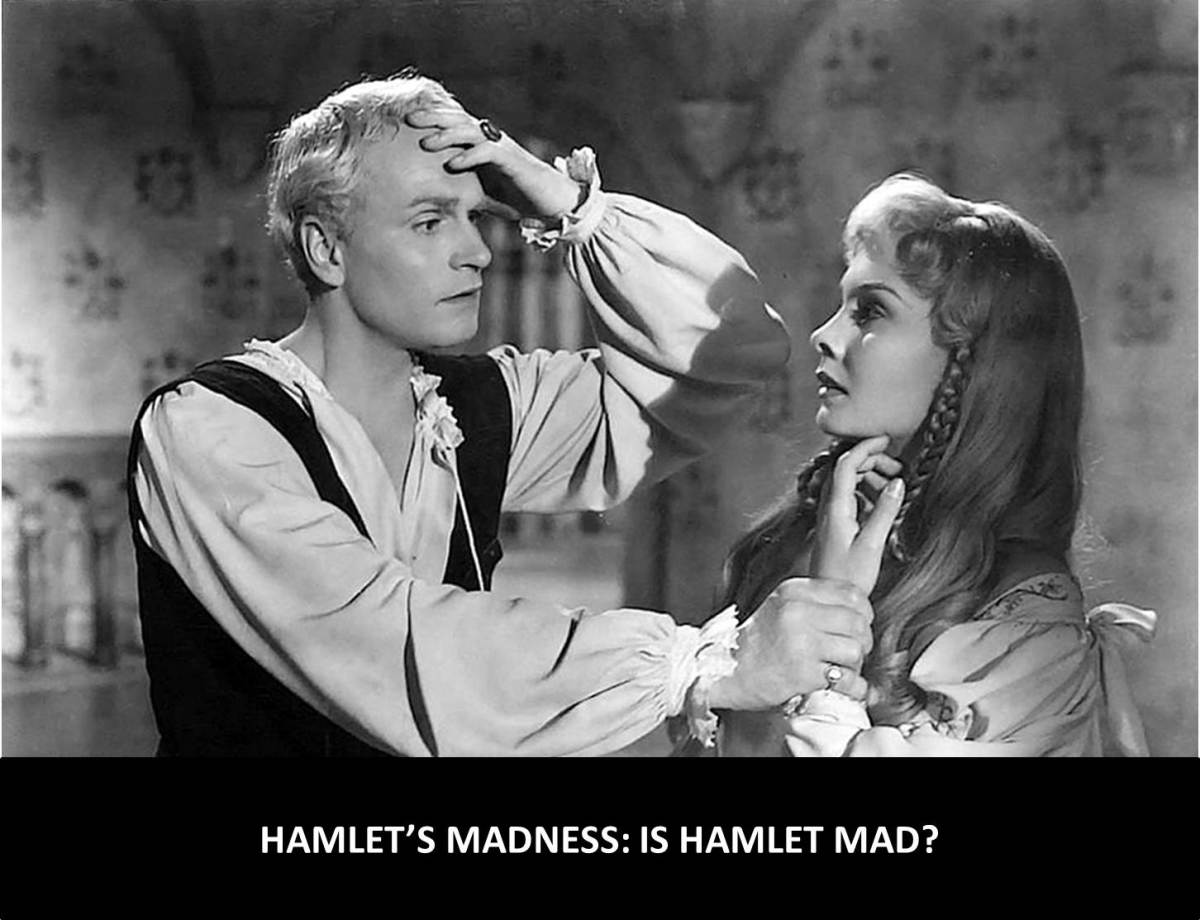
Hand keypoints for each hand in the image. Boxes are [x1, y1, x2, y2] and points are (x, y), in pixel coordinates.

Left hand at [404, 106, 581, 219]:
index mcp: (482, 142)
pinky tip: (453, 163)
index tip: (406, 120)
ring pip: (470, 133)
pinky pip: (488, 153)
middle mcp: (491, 139)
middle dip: (433, 118)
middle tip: (408, 119)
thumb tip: (440, 198)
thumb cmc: (519, 195)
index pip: (454, 124)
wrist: (552, 201)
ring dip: (447, 136)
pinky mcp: (512, 161)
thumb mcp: (485, 188)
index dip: (432, 119)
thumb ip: (465, 185)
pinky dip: (470, 157)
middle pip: (458, 120)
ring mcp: (502, 148)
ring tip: (426, 143)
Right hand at [707, 577, 873, 710]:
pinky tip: (847, 688)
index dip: (864, 612)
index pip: (851, 594)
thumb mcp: (778, 606)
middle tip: (853, 653)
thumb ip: (811, 602)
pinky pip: (846, 679)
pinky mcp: (803, 672)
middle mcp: (797, 612)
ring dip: (855, 665)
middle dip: (863, 641)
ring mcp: (801, 642)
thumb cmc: (753, 642)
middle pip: (857, 622)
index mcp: (793, 591)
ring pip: (855, 650)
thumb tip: (857, 612)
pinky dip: (854, 687)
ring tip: (843, 670)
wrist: (723, 670)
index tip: (860, 625)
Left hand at [810, 435, 903, 595]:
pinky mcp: (834, 526)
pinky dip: (865, 493)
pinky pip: (849, 499)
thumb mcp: (872, 544)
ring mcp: (829, 517)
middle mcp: (828, 509)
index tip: (885, 440)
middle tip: (897, 469)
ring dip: (870, 478)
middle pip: (846, 470)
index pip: (845, 464)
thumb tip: (898, 483)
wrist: (827, 599)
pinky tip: (881, 505)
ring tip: (893, 487)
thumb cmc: (848, 578)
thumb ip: (885, 511)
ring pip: (847, 484)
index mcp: (835, 509)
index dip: (864, 447)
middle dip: (872, 462)